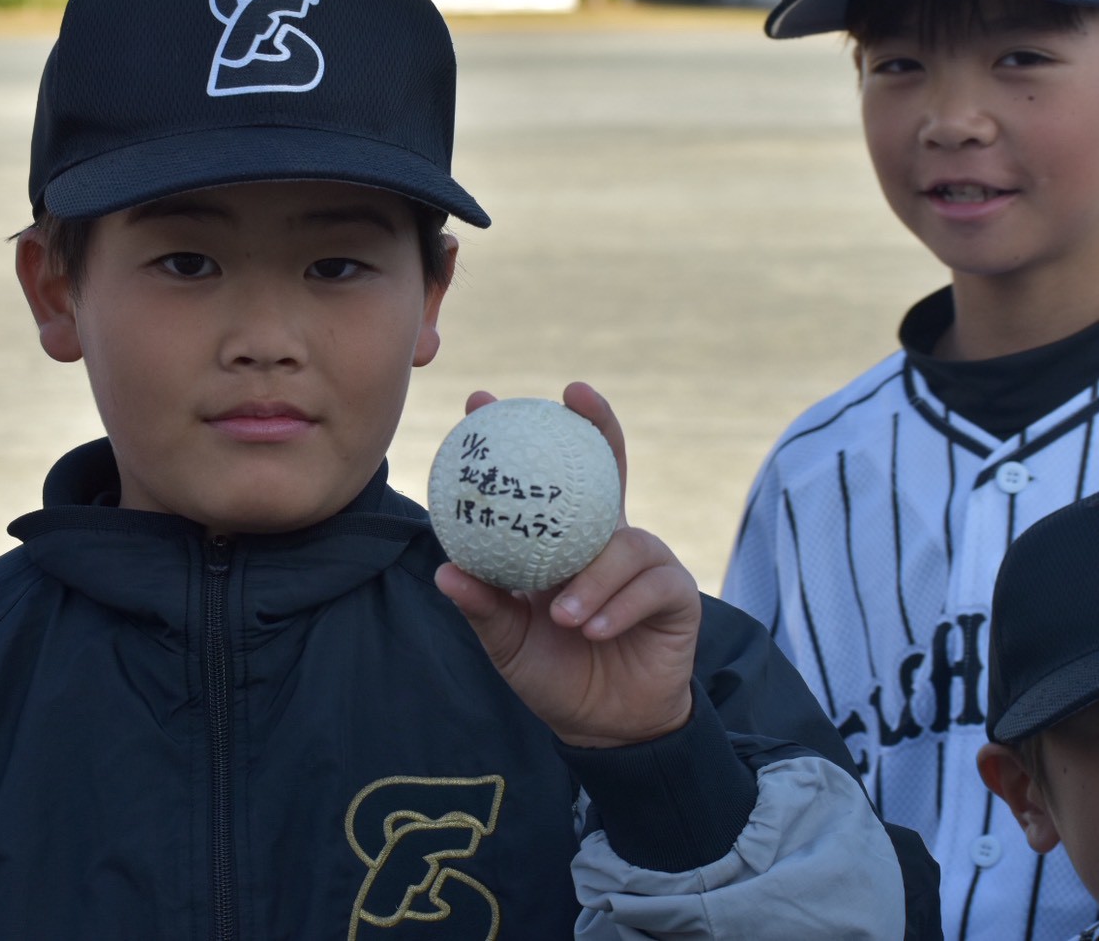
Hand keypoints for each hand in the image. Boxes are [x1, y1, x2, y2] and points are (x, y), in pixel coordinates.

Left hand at [433, 382, 700, 747]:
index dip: (522, 436)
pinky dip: (618, 606)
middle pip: (608, 466)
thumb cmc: (553, 673)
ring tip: (562, 615)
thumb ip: (482, 605)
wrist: (603, 727)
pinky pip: (651, 585)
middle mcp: (606, 540)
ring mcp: (645, 563)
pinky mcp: (676, 596)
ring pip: (625, 542)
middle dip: (595, 423)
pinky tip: (594, 628)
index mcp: (563, 542)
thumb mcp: (506, 640)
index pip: (545, 478)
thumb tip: (444, 571)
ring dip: (592, 579)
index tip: (481, 401)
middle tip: (574, 393)